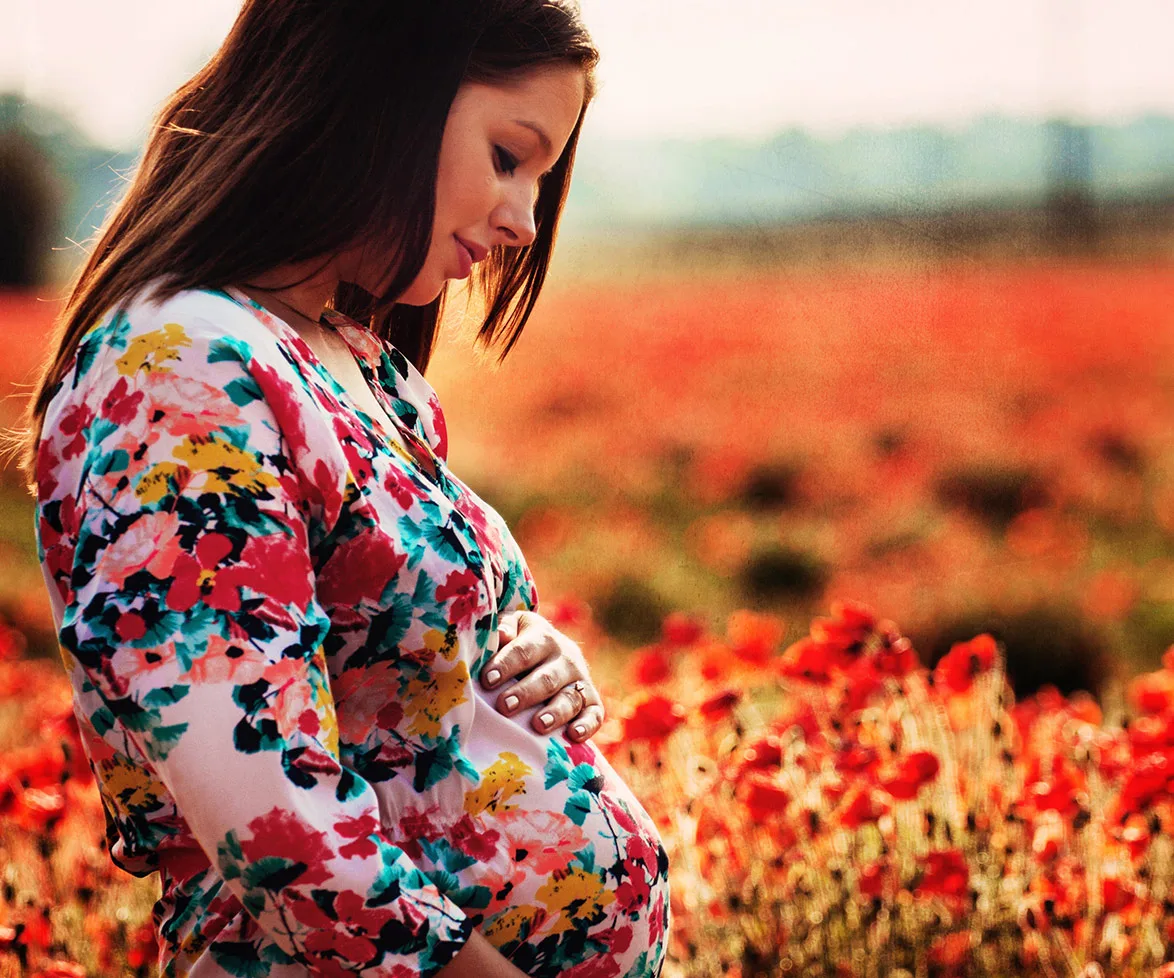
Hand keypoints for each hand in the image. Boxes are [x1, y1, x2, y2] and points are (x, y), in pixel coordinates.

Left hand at [479, 610, 604, 741]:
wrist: (552, 649)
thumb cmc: (520, 642)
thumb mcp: (512, 628)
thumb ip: (503, 628)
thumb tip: (502, 634)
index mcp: (543, 637)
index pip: (524, 650)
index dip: (506, 665)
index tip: (488, 680)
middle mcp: (566, 657)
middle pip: (547, 678)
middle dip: (526, 693)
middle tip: (505, 706)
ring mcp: (580, 680)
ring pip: (570, 697)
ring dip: (555, 712)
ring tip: (538, 725)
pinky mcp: (592, 701)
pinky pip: (595, 714)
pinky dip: (587, 725)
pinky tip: (573, 735)